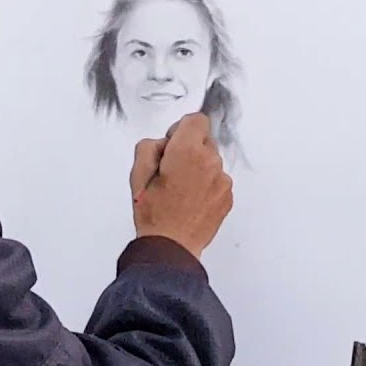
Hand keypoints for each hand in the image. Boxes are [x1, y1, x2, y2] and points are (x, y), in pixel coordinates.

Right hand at [128, 112, 233, 259]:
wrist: (171, 245)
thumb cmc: (154, 213)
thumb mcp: (137, 173)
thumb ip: (150, 146)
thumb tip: (164, 143)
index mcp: (187, 150)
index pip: (196, 119)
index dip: (181, 129)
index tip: (172, 144)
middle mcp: (210, 161)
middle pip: (204, 141)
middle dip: (189, 150)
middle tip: (171, 173)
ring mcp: (222, 180)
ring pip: (211, 162)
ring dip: (199, 169)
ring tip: (181, 191)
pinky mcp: (228, 196)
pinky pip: (218, 180)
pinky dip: (207, 186)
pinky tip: (191, 202)